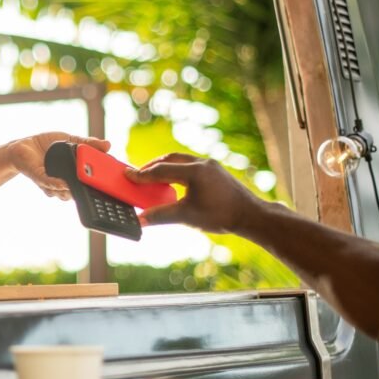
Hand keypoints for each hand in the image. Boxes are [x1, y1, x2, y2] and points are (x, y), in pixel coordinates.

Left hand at [7, 133, 108, 199]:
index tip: (111, 183)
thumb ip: (88, 143)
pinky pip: (48, 184)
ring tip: (80, 183)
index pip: (88, 184)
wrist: (23, 145)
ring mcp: (50, 183)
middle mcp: (62, 183)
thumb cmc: (47, 144)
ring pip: (63, 193)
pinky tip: (63, 183)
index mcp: (72, 175)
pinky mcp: (38, 178)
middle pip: (77, 193)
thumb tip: (108, 145)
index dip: (99, 185)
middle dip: (87, 191)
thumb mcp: (70, 140)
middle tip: (99, 186)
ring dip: (71, 190)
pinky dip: (56, 184)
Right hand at [124, 153, 262, 232]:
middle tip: (138, 175)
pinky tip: (174, 181)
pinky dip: (177, 170)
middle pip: (169, 159)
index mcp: (194, 171)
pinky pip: (190, 164)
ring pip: (180, 160)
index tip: (127, 176)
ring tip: (153, 177)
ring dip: (165, 166)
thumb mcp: (187, 216)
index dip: (142, 175)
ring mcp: (210, 165)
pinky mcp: (215, 170)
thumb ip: (161, 216)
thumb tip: (141, 220)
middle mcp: (202, 163)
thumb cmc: (221, 216)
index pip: (161, 170)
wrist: (251, 215)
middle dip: (152, 166)